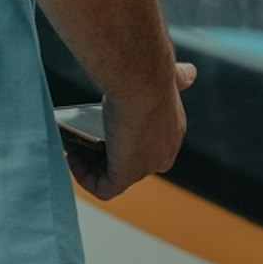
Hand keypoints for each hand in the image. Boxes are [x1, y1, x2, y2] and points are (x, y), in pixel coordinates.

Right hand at [80, 61, 196, 199]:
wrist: (142, 82)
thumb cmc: (150, 75)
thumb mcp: (168, 76)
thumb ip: (178, 78)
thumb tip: (190, 74)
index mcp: (172, 132)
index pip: (149, 146)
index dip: (124, 142)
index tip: (103, 128)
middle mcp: (163, 154)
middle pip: (130, 163)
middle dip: (105, 154)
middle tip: (82, 138)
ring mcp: (145, 167)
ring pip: (115, 177)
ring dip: (91, 165)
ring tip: (72, 146)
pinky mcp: (126, 176)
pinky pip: (104, 189)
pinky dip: (86, 179)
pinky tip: (72, 158)